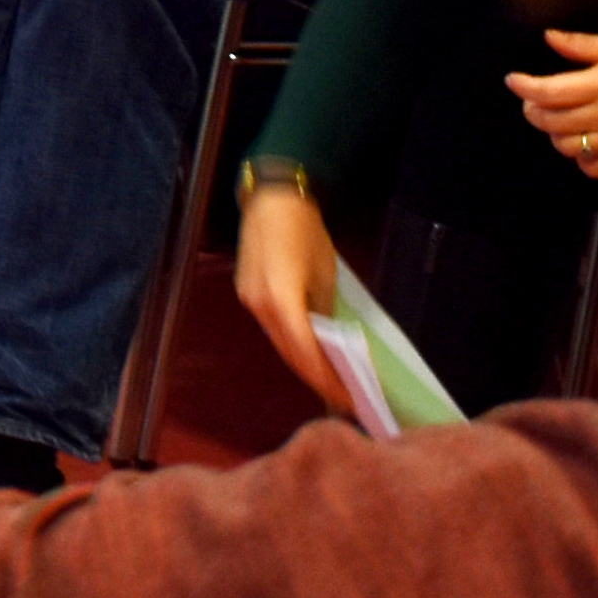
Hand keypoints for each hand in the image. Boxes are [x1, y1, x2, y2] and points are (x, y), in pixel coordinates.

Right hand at [234, 180, 354, 412]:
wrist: (271, 200)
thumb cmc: (305, 232)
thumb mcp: (325, 274)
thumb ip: (323, 312)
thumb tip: (329, 342)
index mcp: (281, 300)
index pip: (306, 352)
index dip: (327, 378)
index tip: (349, 397)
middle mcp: (260, 306)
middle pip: (289, 353)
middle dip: (317, 377)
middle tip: (344, 397)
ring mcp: (250, 301)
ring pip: (280, 343)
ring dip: (304, 363)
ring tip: (331, 380)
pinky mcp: (247, 294)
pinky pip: (273, 328)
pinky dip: (293, 343)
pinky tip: (310, 352)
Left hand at [507, 32, 597, 178]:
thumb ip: (585, 45)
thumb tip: (549, 37)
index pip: (547, 92)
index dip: (523, 88)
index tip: (514, 81)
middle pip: (550, 122)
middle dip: (533, 110)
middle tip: (534, 101)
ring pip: (567, 147)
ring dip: (555, 134)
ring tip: (560, 121)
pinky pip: (593, 169)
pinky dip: (581, 158)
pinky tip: (585, 144)